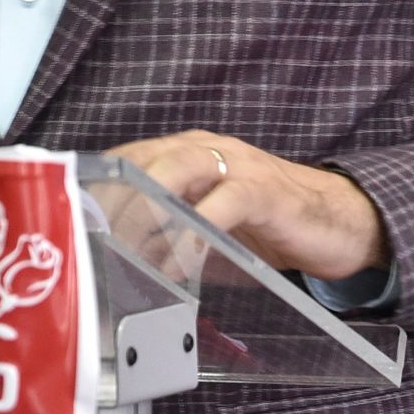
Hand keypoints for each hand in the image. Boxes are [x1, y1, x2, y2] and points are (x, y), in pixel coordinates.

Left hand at [108, 131, 389, 282]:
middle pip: (145, 158)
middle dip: (115, 197)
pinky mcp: (264, 191)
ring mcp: (236, 165)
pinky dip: (197, 229)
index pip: (129, 156)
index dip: (100, 183)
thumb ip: (166, 236)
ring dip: (147, 207)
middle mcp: (206, 149)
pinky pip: (224, 204)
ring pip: (177, 169)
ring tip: (125, 246)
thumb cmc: (264, 228)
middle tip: (94, 238)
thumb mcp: (206, 230)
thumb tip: (119, 264)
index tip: (75, 215)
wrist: (338, 222)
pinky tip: (181, 260)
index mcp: (185, 153)